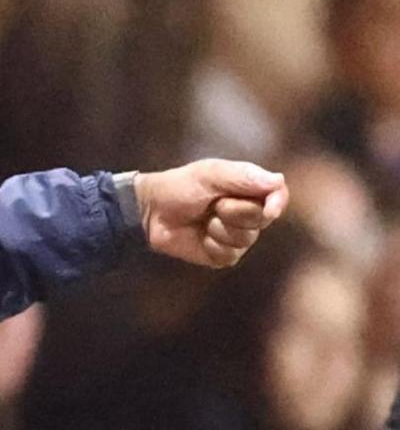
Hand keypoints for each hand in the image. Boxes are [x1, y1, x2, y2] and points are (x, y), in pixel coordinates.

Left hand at [133, 160, 289, 267]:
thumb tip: (278, 181)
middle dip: (235, 211)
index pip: (278, 195)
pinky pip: (229, 254)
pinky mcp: (223, 255)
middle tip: (212, 204)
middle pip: (262, 219)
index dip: (278, 202)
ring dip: (219, 228)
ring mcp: (237, 236)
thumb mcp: (209, 174)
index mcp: (248, 189)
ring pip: (246, 238)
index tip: (270, 208)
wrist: (151, 211)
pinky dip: (212, 244)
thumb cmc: (179, 187)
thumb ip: (243, 176)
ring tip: (203, 218)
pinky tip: (200, 236)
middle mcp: (248, 213)